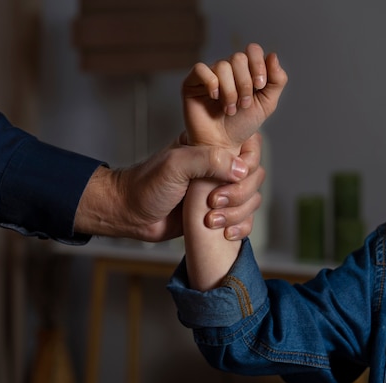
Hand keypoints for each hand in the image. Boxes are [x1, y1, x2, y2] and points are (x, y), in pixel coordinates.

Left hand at [74, 134, 262, 241]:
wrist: (130, 214)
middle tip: (213, 202)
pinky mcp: (218, 214)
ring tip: (211, 220)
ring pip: (252, 199)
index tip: (230, 177)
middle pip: (255, 176)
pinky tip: (225, 233)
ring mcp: (220, 191)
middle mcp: (219, 167)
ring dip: (238, 213)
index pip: (249, 146)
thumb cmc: (146, 185)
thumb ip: (208, 160)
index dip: (247, 163)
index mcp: (211, 146)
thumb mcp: (175, 165)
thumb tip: (241, 169)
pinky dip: (241, 228)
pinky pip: (244, 220)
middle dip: (240, 193)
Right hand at [182, 43, 287, 148]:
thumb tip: (273, 55)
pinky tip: (214, 98)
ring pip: (222, 66)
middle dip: (245, 83)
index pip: (252, 50)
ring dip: (230, 91)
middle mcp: (227, 69)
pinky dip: (211, 83)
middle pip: (238, 58)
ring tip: (229, 109)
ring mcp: (209, 75)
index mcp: (245, 70)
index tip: (260, 86)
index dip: (258, 64)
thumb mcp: (266, 104)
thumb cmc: (241, 126)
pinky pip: (200, 69)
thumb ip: (276, 81)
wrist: (222, 145)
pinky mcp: (192, 83)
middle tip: (243, 105)